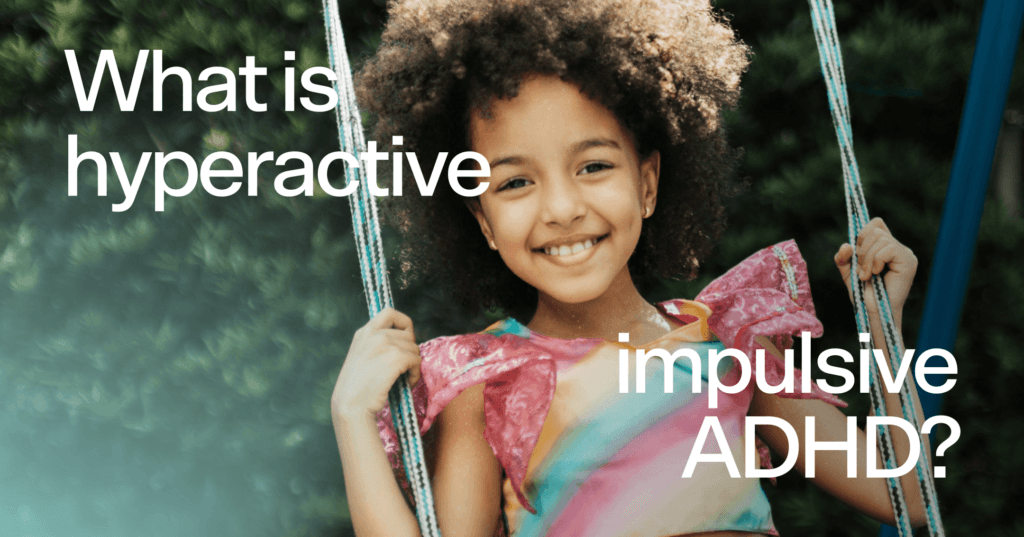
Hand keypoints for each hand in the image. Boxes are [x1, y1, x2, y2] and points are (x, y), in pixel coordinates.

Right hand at [331, 307, 421, 421]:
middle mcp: (373, 333)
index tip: (406, 338)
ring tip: (404, 379)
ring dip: (413, 365)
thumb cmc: (357, 388)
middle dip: (410, 351)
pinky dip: (415, 373)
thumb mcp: (362, 356)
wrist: (351, 405)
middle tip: (404, 367)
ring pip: (414, 348)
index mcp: (364, 332)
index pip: (390, 312)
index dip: (404, 323)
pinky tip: (407, 383)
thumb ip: (378, 345)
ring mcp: (384, 343)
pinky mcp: (395, 357)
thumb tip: (404, 342)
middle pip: (408, 334)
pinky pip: (416, 360)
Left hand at [833, 217, 917, 315]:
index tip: (857, 253)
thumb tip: (847, 245)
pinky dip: (876, 261)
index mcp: (885, 247)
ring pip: (880, 238)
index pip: (876, 223)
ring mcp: (906, 254)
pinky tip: (876, 275)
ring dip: (867, 259)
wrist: (872, 311)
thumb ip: (843, 257)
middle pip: (875, 230)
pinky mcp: (909, 262)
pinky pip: (888, 249)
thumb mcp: (848, 272)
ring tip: (866, 276)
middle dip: (861, 250)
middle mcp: (898, 248)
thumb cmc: (863, 294)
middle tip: (861, 270)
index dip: (862, 234)